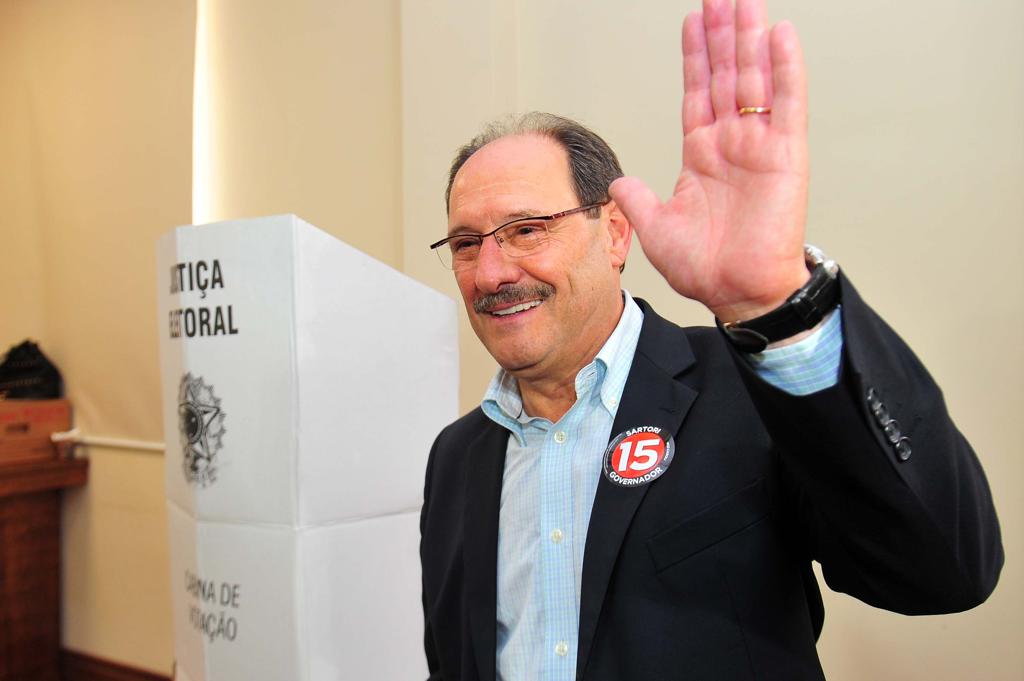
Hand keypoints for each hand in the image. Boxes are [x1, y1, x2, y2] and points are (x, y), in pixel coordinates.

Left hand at [610, 0, 809, 321]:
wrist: (738, 292)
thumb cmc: (706, 267)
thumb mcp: (657, 229)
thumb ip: (638, 200)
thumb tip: (617, 182)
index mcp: (702, 154)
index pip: (697, 91)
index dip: (695, 56)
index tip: (694, 19)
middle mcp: (731, 142)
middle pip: (725, 74)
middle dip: (723, 32)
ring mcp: (759, 144)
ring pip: (754, 78)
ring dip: (750, 37)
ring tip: (745, 0)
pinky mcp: (785, 155)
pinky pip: (788, 103)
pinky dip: (786, 69)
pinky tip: (780, 35)